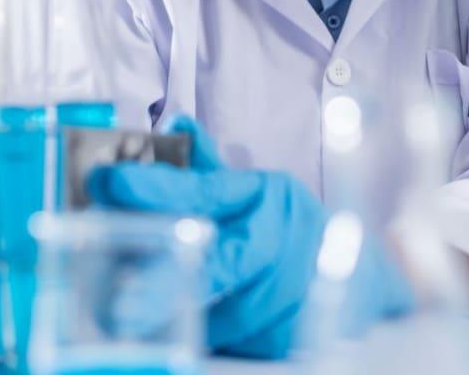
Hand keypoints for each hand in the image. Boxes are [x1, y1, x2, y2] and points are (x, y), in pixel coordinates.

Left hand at [87, 117, 414, 358]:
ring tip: (142, 318)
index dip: (151, 186)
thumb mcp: (255, 191)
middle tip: (115, 304)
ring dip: (181, 319)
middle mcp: (278, 239)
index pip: (201, 190)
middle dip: (161, 284)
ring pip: (223, 313)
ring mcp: (292, 291)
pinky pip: (240, 343)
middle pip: (215, 264)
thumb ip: (209, 168)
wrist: (364, 277)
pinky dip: (212, 339)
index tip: (104, 182)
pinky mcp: (298, 335)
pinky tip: (191, 334)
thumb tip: (176, 124)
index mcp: (262, 195)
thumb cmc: (289, 229)